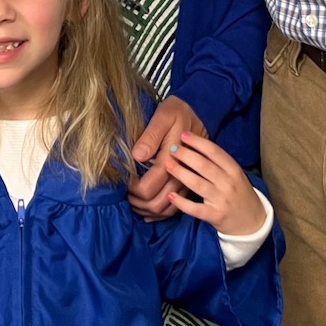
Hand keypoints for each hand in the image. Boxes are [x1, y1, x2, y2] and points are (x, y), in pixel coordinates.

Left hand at [128, 96, 206, 219]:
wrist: (200, 112)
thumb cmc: (178, 113)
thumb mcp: (163, 116)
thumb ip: (150, 136)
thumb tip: (137, 156)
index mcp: (171, 160)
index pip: (148, 188)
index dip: (132, 190)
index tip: (125, 181)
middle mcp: (180, 176)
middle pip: (156, 203)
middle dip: (138, 203)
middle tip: (127, 194)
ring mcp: (186, 182)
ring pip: (165, 210)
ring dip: (147, 210)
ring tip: (135, 201)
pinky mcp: (188, 184)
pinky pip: (175, 208)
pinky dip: (159, 213)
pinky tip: (148, 210)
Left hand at [163, 131, 265, 235]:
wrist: (253, 221)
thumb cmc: (240, 193)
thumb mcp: (235, 175)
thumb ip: (219, 163)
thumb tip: (195, 147)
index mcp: (234, 169)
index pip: (214, 151)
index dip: (198, 142)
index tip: (184, 135)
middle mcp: (228, 183)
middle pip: (203, 165)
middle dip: (186, 155)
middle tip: (172, 148)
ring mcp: (222, 200)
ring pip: (198, 184)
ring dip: (181, 173)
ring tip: (167, 165)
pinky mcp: (215, 216)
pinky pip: (196, 209)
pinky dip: (182, 202)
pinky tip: (171, 195)